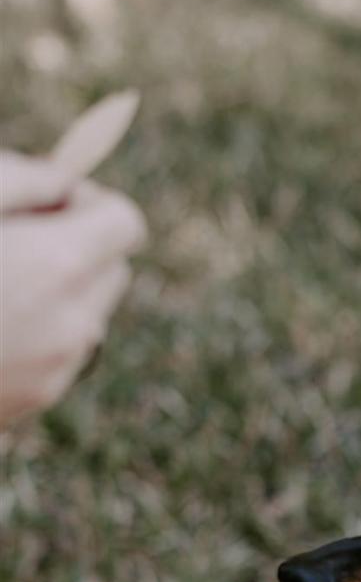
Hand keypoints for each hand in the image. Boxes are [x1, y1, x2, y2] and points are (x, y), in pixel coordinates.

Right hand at [0, 150, 145, 425]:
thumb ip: (28, 178)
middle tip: (13, 238)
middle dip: (75, 246)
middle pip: (112, 270)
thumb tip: (65, 182)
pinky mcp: (33, 402)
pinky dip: (33, 332)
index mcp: (61, 263)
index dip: (89, 203)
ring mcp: (55, 370)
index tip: (48, 201)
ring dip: (55, 291)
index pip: (126, 223)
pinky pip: (56, 353)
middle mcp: (73, 323)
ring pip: (85, 314)